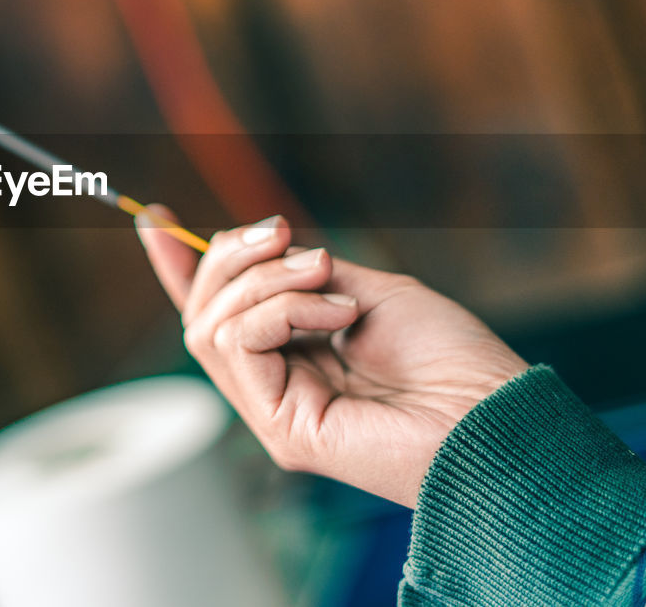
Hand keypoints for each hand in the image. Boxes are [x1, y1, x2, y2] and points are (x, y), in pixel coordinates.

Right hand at [136, 210, 527, 506]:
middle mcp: (276, 387)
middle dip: (228, 256)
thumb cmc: (448, 356)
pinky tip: (336, 312)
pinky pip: (239, 344)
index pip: (220, 314)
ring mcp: (274, 411)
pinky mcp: (280, 429)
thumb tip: (260, 249)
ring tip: (325, 272)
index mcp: (297, 358)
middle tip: (277, 230)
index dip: (181, 267)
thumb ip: (305, 277)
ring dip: (263, 280)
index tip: (154, 217)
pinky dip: (281, 309)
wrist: (491, 410)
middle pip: (202, 314)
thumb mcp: (366, 290)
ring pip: (210, 326)